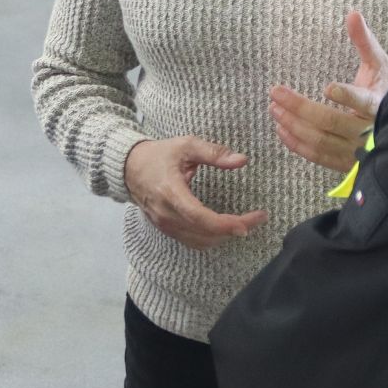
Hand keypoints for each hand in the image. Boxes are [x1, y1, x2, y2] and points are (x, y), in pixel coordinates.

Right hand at [123, 137, 267, 249]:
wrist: (129, 168)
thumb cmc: (158, 155)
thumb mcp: (185, 146)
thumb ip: (213, 153)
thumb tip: (241, 160)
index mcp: (171, 193)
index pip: (200, 217)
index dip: (226, 224)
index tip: (249, 222)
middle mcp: (167, 214)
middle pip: (205, 233)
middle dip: (235, 229)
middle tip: (258, 218)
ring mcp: (165, 225)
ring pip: (200, 242)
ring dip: (224, 236)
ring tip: (245, 223)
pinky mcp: (166, 229)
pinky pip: (192, 241)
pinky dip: (212, 238)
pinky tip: (224, 228)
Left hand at [269, 10, 387, 173]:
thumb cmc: (384, 92)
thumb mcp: (379, 65)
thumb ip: (364, 41)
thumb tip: (352, 13)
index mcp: (380, 105)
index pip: (365, 102)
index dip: (347, 96)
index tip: (328, 87)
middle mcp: (369, 131)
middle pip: (331, 121)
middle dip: (300, 107)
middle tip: (275, 92)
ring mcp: (356, 151)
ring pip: (321, 141)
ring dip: (293, 125)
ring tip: (273, 108)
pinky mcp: (345, 163)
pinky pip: (317, 155)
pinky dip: (296, 143)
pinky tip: (281, 128)